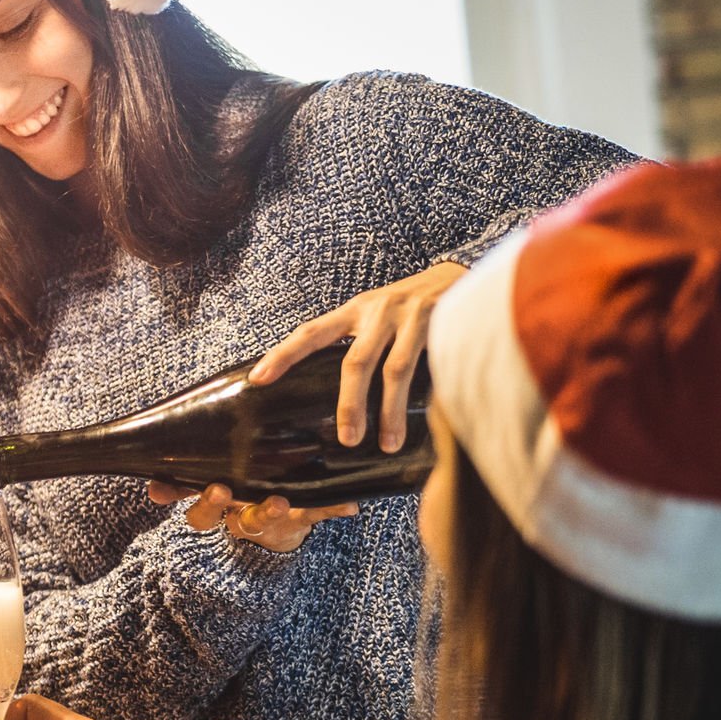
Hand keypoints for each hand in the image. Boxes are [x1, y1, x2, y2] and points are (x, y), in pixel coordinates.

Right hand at [148, 482, 356, 552]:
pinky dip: (333, 509)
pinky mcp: (299, 519)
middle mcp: (232, 512)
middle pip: (213, 516)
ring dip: (265, 511)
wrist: (283, 524)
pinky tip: (348, 505)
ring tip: (278, 502)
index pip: (182, 496)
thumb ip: (186, 482)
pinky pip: (316, 514)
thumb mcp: (219, 477)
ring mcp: (265, 518)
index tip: (157, 491)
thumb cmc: (247, 488)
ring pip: (256, 520)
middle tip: (218, 490)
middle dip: (212, 503)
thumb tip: (153, 488)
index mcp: (213, 499)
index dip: (170, 494)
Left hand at [248, 261, 466, 452]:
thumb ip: (357, 342)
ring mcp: (412, 316)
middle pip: (355, 362)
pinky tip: (431, 420)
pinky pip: (432, 366)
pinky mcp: (444, 322)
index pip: (311, 333)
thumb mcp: (377, 314)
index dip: (283, 354)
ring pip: (395, 370)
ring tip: (387, 443)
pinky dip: (430, 396)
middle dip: (350, 404)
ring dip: (390, 411)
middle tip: (346, 440)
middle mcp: (379, 310)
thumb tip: (336, 393)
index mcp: (355, 310)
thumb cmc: (411, 306)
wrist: (463, 276)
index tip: (258, 379)